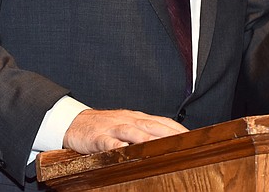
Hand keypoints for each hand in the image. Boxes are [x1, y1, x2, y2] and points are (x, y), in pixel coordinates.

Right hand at [62, 109, 187, 153]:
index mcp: (137, 118)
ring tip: (158, 146)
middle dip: (168, 134)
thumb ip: (146, 131)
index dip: (178, 130)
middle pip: (151, 126)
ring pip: (131, 131)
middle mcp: (127, 121)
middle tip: (184, 144)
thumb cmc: (104, 126)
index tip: (194, 139)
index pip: (162, 122)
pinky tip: (123, 150)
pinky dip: (115, 146)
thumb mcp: (127, 125)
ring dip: (145, 138)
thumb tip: (169, 141)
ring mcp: (112, 128)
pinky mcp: (97, 137)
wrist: (74, 120)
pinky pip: (107, 142)